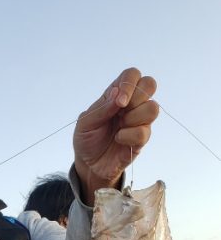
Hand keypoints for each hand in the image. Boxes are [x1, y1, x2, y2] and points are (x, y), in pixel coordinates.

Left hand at [73, 68, 158, 204]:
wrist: (89, 164)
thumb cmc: (86, 139)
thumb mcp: (85, 123)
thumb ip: (101, 108)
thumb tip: (118, 93)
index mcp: (116, 95)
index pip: (132, 74)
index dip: (129, 83)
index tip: (119, 101)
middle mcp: (131, 104)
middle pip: (150, 84)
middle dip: (137, 97)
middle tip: (122, 111)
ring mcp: (138, 121)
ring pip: (153, 108)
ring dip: (134, 117)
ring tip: (120, 126)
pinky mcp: (141, 139)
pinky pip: (145, 131)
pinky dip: (129, 135)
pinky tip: (118, 139)